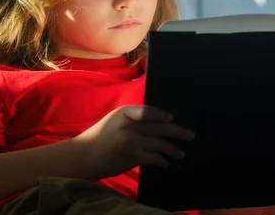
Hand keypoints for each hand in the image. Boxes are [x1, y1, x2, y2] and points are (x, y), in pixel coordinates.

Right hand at [75, 105, 194, 178]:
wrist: (84, 156)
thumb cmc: (99, 138)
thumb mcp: (113, 120)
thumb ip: (132, 119)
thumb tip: (156, 123)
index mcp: (124, 113)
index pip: (148, 111)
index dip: (162, 115)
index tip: (171, 118)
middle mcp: (129, 125)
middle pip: (160, 127)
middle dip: (177, 132)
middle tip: (189, 135)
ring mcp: (131, 141)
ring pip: (160, 144)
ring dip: (173, 150)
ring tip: (180, 153)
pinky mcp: (132, 157)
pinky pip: (153, 158)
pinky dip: (162, 161)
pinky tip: (166, 163)